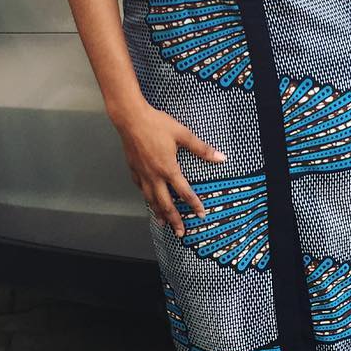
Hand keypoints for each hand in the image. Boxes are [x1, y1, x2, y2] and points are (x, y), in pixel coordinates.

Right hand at [112, 101, 226, 235]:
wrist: (131, 118)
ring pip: (150, 199)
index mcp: (168, 168)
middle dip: (175, 219)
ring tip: (162, 223)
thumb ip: (201, 148)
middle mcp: (154, 175)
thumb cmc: (156, 124)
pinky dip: (146, 197)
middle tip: (180, 232)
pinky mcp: (133, 169)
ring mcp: (142, 174)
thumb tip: (220, 157)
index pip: (184, 192)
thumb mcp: (182, 134)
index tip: (201, 214)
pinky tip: (148, 198)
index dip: (194, 204)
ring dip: (158, 212)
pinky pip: (140, 188)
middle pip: (165, 203)